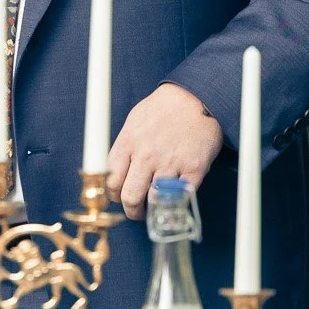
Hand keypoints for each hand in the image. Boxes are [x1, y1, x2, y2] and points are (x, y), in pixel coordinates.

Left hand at [106, 82, 223, 220]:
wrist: (197, 96)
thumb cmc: (164, 108)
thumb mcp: (134, 122)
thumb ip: (125, 148)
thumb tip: (115, 172)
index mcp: (128, 142)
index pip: (111, 181)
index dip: (114, 195)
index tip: (120, 197)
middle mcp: (147, 155)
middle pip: (130, 197)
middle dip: (132, 211)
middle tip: (137, 211)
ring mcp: (171, 163)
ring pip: (154, 202)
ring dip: (153, 210)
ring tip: (155, 207)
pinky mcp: (193, 169)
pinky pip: (181, 197)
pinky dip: (177, 202)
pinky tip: (175, 199)